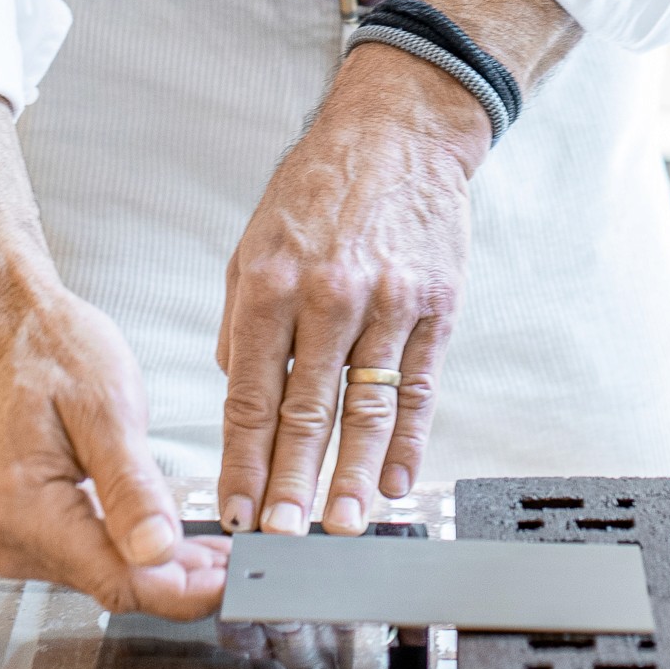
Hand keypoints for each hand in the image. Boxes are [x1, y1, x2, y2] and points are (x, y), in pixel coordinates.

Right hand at [0, 92, 226, 619]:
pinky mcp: (19, 533)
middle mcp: (5, 535)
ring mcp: (7, 538)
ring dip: (160, 569)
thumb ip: (131, 487)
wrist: (1, 324)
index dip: (185, 591)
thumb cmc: (48, 349)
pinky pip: (87, 557)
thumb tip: (158, 552)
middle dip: (180, 579)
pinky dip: (132, 552)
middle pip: (112, 584)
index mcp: (21, 506)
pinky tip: (173, 543)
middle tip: (242, 564)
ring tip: (216, 552)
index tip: (237, 586)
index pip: (118, 581)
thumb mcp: (105, 407)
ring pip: (102, 576)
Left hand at [215, 0, 580, 536]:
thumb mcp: (255, 243)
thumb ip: (244, 323)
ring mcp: (386, 303)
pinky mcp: (434, 306)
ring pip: (364, 408)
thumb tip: (240, 394)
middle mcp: (327, 296)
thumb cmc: (321, 190)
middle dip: (291, 484)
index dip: (241, 459)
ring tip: (340, 526)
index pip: (249, 393)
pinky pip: (418, 387)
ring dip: (350, 476)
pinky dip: (406, 440)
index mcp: (269, 284)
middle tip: (281, 536)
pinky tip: (393, 481)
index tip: (234, 507)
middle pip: (305, 411)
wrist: (399, 132)